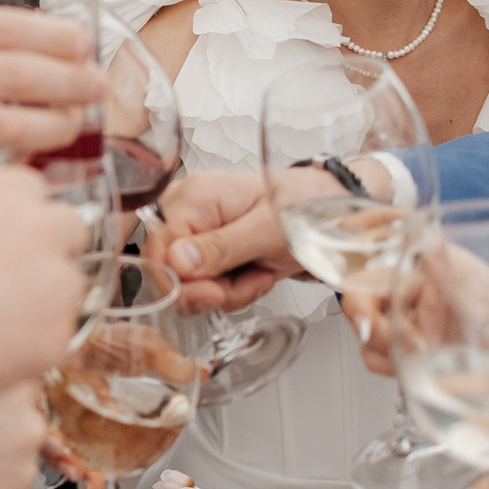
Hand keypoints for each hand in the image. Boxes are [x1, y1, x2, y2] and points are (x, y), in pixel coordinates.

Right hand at [0, 3, 101, 215]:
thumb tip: (3, 48)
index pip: (1, 26)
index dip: (53, 37)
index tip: (82, 45)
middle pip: (17, 73)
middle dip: (70, 82)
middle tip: (100, 88)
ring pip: (8, 123)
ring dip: (54, 126)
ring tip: (78, 126)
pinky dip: (13, 164)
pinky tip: (35, 165)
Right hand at [0, 167, 88, 399]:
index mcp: (3, 190)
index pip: (35, 192)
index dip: (19, 218)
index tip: (3, 238)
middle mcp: (40, 226)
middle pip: (71, 228)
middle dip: (49, 250)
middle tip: (12, 279)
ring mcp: (55, 281)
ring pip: (70, 285)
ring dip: (45, 299)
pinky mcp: (59, 333)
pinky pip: (58, 334)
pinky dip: (34, 344)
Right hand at [155, 164, 355, 309]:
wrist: (329, 212)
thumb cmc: (306, 207)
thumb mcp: (269, 230)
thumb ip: (222, 246)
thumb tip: (177, 261)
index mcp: (195, 196)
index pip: (159, 251)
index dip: (186, 281)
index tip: (220, 291)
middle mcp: (186, 211)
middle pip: (170, 272)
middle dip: (212, 290)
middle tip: (251, 281)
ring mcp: (195, 232)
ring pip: (187, 285)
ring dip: (228, 292)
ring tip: (259, 273)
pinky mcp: (206, 250)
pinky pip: (203, 286)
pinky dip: (232, 290)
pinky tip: (255, 275)